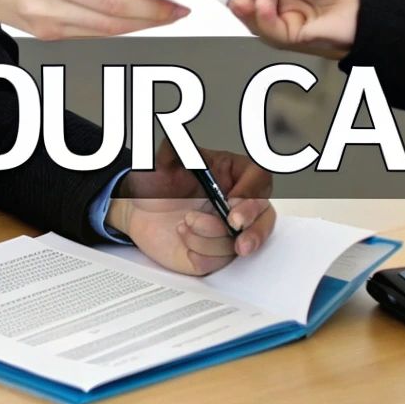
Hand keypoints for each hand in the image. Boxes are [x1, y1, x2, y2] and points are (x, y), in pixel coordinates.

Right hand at [0, 0, 187, 39]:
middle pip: (112, 2)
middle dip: (154, 7)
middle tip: (181, 4)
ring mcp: (42, 10)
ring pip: (106, 24)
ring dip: (143, 23)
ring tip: (169, 15)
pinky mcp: (42, 30)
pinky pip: (90, 33)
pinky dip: (119, 29)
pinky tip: (138, 22)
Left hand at [108, 141, 275, 275]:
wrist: (139, 211)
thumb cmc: (157, 184)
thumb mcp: (162, 162)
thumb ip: (172, 151)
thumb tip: (176, 142)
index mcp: (232, 174)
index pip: (259, 178)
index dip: (251, 191)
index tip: (233, 201)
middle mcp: (237, 204)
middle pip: (265, 216)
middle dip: (253, 226)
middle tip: (232, 225)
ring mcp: (230, 231)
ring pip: (238, 242)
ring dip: (208, 236)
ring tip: (184, 224)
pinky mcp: (217, 255)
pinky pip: (219, 262)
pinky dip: (200, 253)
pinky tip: (184, 240)